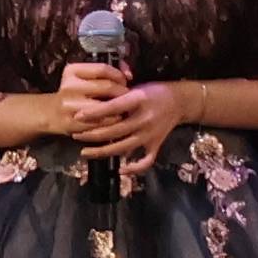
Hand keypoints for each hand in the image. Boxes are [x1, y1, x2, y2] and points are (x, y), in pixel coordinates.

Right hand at [40, 59, 125, 144]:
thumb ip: (108, 71)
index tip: (125, 80)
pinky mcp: (72, 123)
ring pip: (107, 106)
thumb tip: (129, 73)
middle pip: (108, 87)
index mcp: (72, 71)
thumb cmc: (77, 93)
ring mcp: (69, 106)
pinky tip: (112, 118)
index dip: (119, 75)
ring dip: (119, 108)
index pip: (103, 69)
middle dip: (122, 92)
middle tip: (126, 96)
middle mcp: (68, 87)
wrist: (51, 113)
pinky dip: (112, 120)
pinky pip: (101, 122)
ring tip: (121, 107)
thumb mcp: (85, 77)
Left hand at [59, 72, 185, 168]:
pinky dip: (134, 168)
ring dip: (102, 152)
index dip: (94, 113)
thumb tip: (92, 105)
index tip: (77, 116)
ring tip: (84, 152)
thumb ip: (117, 97)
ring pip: (123, 147)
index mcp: (139, 100)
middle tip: (75, 135)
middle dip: (92, 134)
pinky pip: (146, 160)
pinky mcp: (156, 144)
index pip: (113, 108)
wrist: (181, 101)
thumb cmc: (154, 92)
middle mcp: (145, 119)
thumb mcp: (136, 87)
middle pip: (114, 130)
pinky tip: (120, 169)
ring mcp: (151, 134)